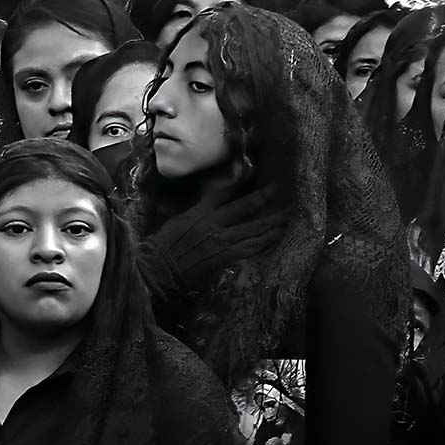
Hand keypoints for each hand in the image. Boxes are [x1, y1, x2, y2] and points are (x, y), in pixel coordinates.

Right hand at [140, 186, 290, 300]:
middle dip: (264, 197)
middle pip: (245, 207)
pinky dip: (266, 241)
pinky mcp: (227, 256)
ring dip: (272, 221)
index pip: (223, 192)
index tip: (253, 175)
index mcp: (199, 212)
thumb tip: (209, 201)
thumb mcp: (178, 219)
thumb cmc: (164, 244)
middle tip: (278, 189)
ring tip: (286, 214)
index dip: (240, 183)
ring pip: (254, 228)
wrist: (159, 269)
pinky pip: (252, 247)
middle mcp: (213, 223)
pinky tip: (276, 236)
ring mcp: (222, 240)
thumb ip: (196, 209)